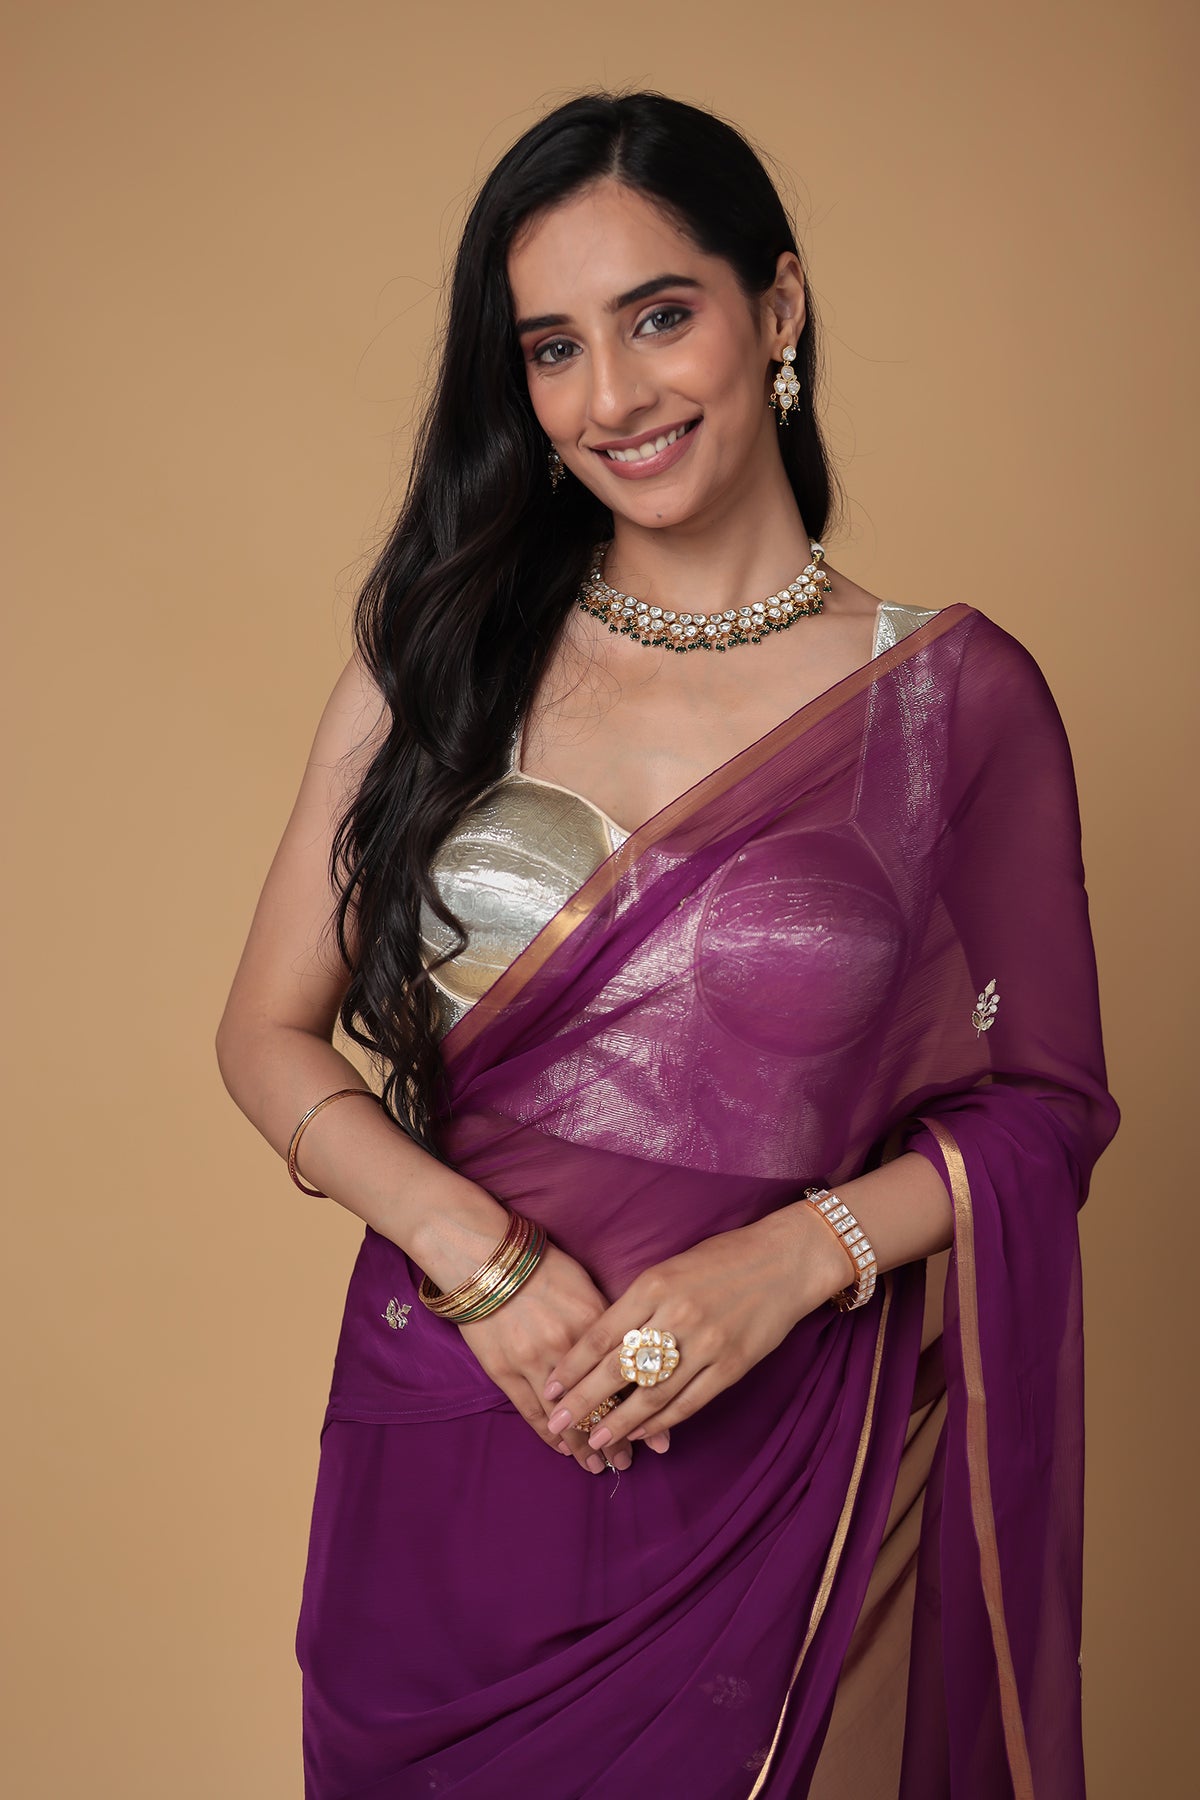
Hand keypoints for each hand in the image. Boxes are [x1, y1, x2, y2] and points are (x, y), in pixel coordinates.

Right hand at [455, 1240, 640, 1475]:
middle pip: (600, 1404)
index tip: (659, 1437)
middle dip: (618, 1439)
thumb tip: (636, 1355)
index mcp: (594, 1321)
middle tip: (629, 1462)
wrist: (484, 1257)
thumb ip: (609, 1323)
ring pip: (566, 1417)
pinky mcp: (504, 1371)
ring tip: (599, 1466)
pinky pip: (532, 1413)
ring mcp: (533, 1361)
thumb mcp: (585, 1285)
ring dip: (584, 1447)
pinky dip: (550, 1436)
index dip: (645, 1411)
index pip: (627, 1377)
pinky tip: (564, 1450)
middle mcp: (567, 1346)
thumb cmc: (540, 1266)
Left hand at [541, 1207, 850, 1453]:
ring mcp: (706, 1344)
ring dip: (620, 1422)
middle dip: (584, 1401)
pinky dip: (662, 1422)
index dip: (573, 1366)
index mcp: (654, 1286)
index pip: (601, 1334)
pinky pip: (689, 1402)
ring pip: (652, 1394)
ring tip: (595, 1439)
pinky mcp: (732, 1365)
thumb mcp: (670, 1267)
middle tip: (559, 1423)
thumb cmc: (721, 1259)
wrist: (784, 1262)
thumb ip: (638, 1303)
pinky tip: (642, 1433)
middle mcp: (677, 1316)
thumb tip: (601, 1344)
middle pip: (619, 1369)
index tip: (551, 1387)